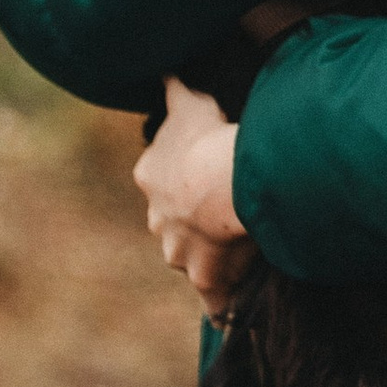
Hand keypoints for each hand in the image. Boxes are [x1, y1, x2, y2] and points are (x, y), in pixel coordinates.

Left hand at [136, 77, 253, 322]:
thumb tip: (161, 64)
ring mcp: (180, 251)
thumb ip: (173, 84)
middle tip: (221, 219)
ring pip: (190, 258)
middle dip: (192, 224)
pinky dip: (222, 310)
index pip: (163, 182)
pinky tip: (230, 322)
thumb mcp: (187, 100)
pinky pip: (214, 300)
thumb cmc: (207, 135)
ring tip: (235, 259)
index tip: (202, 179)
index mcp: (152, 176)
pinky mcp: (206, 276)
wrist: (221, 179)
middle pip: (173, 225)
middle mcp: (159, 219)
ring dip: (208, 259)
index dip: (185, 180)